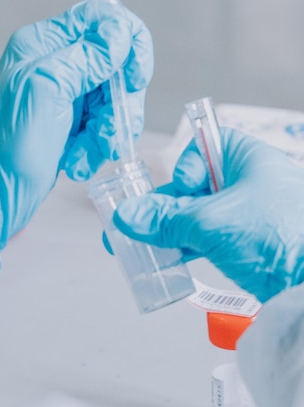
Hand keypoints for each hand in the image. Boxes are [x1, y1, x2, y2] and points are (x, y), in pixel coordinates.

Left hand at [0, 0, 152, 298]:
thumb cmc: (7, 148)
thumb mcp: (47, 90)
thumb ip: (85, 57)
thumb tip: (120, 32)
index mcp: (44, 44)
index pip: (104, 20)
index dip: (128, 47)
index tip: (133, 80)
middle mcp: (55, 65)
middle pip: (116, 66)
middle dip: (119, 104)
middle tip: (109, 134)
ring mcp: (62, 97)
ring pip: (112, 101)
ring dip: (107, 132)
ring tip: (87, 156)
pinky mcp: (67, 126)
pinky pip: (101, 127)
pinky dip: (95, 148)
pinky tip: (77, 164)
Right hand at [113, 128, 303, 302]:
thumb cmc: (277, 236)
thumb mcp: (210, 222)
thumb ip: (165, 219)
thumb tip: (128, 217)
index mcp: (249, 160)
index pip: (206, 146)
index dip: (186, 164)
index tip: (179, 186)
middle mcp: (249, 184)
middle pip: (194, 186)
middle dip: (165, 206)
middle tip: (136, 223)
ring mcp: (248, 216)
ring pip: (198, 216)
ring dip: (171, 231)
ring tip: (141, 246)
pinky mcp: (247, 245)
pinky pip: (208, 240)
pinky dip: (187, 247)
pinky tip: (167, 259)